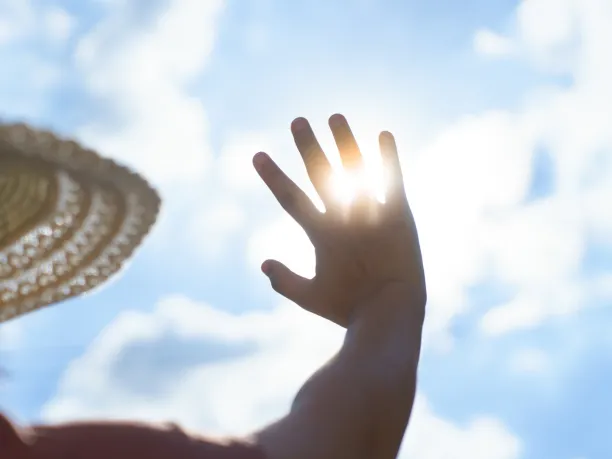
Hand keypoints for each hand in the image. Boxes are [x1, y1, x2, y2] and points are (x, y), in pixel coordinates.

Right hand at [253, 114, 425, 327]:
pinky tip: (384, 134)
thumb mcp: (310, 298)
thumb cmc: (349, 309)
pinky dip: (388, 157)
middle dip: (308, 146)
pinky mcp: (399, 216)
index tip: (257, 154)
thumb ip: (284, 281)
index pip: (290, 198)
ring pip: (355, 170)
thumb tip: (262, 264)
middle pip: (321, 175)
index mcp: (321, 235)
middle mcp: (344, 218)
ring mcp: (371, 214)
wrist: (390, 313)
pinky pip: (393, 180)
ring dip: (344, 142)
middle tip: (297, 121)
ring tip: (335, 117)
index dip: (273, 176)